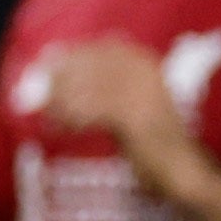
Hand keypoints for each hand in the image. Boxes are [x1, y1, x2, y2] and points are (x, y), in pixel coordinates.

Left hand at [31, 34, 211, 202]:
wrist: (184, 171)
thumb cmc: (151, 143)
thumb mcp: (131, 106)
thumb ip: (104, 90)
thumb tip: (60, 79)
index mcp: (149, 66)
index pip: (105, 48)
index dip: (74, 55)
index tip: (48, 62)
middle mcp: (148, 75)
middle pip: (94, 65)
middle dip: (62, 76)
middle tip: (37, 89)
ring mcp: (145, 95)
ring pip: (91, 88)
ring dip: (63, 99)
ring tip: (45, 111)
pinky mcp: (138, 118)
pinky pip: (94, 111)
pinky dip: (72, 118)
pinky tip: (57, 127)